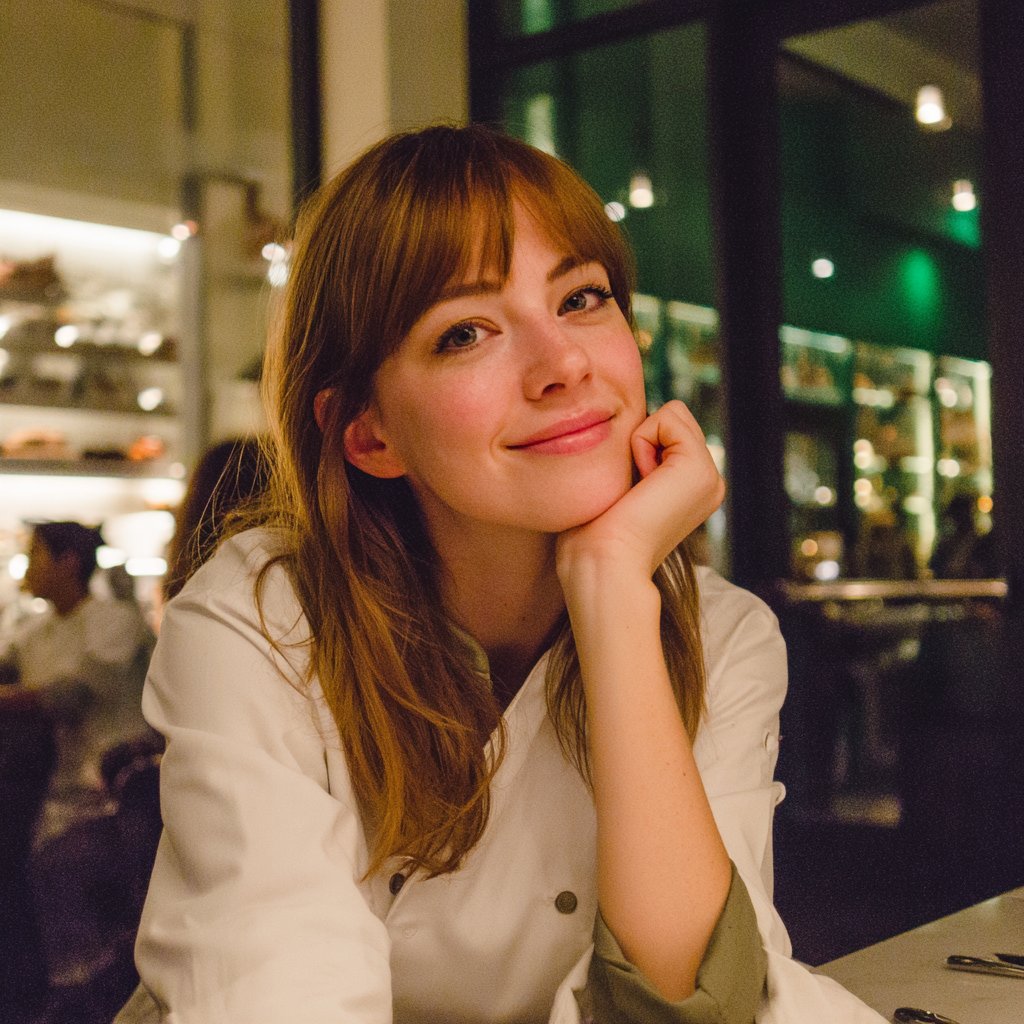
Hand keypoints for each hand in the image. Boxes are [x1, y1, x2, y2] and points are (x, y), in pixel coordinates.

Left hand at [556, 400, 724, 584]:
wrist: (603, 562)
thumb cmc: (595, 533)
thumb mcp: (621, 485)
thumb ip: (634, 457)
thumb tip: (625, 424)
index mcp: (694, 488)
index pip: (669, 428)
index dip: (637, 444)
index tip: (629, 489)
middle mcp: (710, 482)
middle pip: (674, 416)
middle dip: (642, 438)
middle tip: (633, 486)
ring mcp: (710, 476)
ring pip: (673, 413)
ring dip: (641, 441)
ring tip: (637, 485)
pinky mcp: (700, 468)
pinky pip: (667, 416)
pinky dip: (642, 440)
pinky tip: (641, 480)